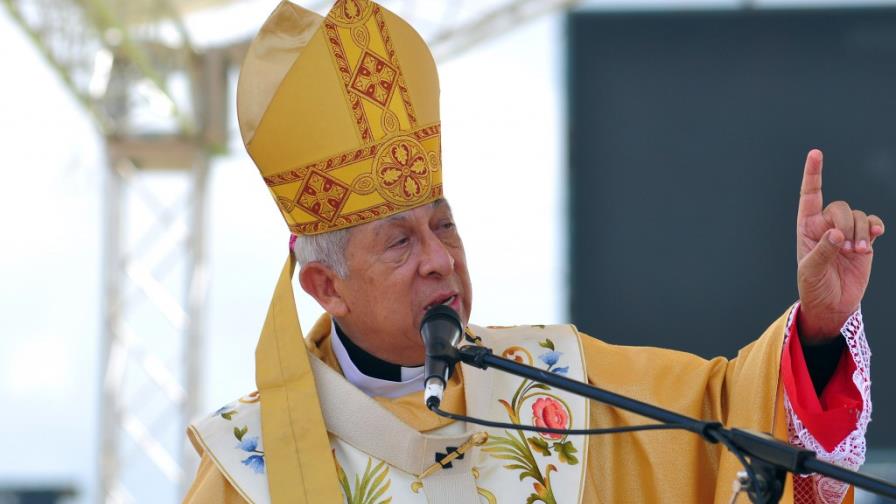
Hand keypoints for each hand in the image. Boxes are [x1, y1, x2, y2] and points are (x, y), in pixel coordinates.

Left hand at [797, 149, 884, 342]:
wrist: (833, 304)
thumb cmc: (814, 286)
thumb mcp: (811, 271)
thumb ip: (822, 251)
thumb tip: (836, 233)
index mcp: (807, 227)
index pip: (810, 196)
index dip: (813, 174)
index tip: (816, 153)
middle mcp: (826, 225)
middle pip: (841, 207)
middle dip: (847, 223)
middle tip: (846, 248)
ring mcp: (846, 232)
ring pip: (860, 216)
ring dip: (862, 232)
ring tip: (857, 253)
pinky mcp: (863, 241)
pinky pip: (873, 224)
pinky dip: (876, 228)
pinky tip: (875, 237)